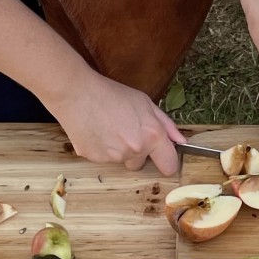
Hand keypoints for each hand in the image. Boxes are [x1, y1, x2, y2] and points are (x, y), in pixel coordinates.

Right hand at [50, 69, 184, 174]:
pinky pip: (104, 159)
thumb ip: (166, 124)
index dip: (166, 162)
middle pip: (141, 164)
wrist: (77, 93)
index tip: (162, 158)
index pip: (168, 165)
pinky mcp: (94, 159)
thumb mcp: (145, 103)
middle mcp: (134, 150)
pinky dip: (102, 149)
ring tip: (108, 128)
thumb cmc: (111, 94)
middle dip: (137, 152)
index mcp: (151, 135)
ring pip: (121, 160)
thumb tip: (181, 141)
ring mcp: (113, 157)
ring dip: (118, 150)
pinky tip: (96, 131)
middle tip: (125, 130)